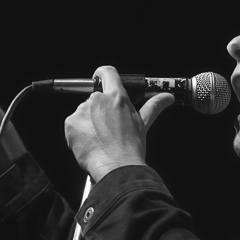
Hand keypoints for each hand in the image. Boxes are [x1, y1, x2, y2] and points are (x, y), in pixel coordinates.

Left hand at [64, 66, 173, 181]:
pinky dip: (78, 133)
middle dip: (99, 112)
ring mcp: (82, 111)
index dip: (103, 73)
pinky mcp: (71, 123)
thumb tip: (168, 98)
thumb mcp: (144, 124)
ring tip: (99, 140)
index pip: (108, 73)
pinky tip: (89, 143)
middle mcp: (98, 100)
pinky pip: (73, 125)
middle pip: (95, 99)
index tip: (100, 77)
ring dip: (88, 123)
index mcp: (117, 97)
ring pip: (83, 113)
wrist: (116, 167)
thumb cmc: (131, 148)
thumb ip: (154, 106)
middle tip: (108, 130)